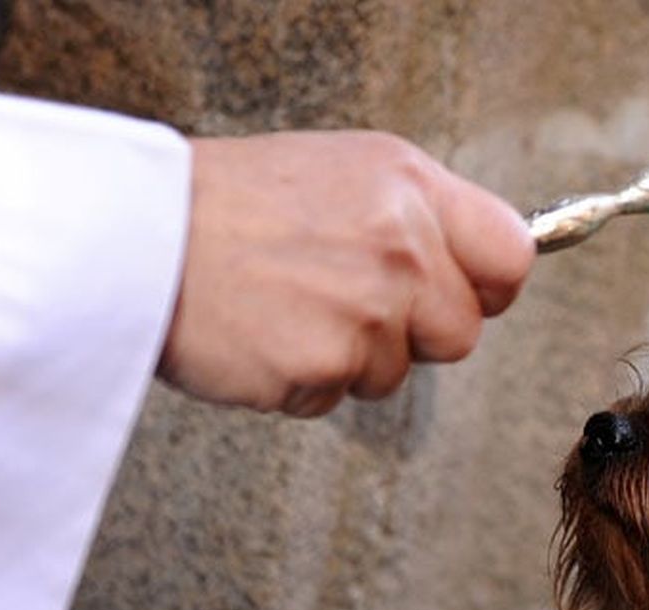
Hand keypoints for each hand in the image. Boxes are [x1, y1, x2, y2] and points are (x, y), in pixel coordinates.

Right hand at [157, 130, 533, 416]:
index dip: (490, 286)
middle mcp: (400, 248)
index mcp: (412, 188)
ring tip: (289, 308)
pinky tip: (264, 336)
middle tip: (349, 303)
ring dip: (350, 358)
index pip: (512, 256)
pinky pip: (335, 397)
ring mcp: (364, 311)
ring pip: (395, 373)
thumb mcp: (345, 172)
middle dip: (414, 334)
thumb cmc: (231, 202)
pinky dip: (302, 381)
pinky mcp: (322, 366)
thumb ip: (419, 216)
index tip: (465, 294)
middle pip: (461, 333)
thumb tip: (476, 265)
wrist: (136, 232)